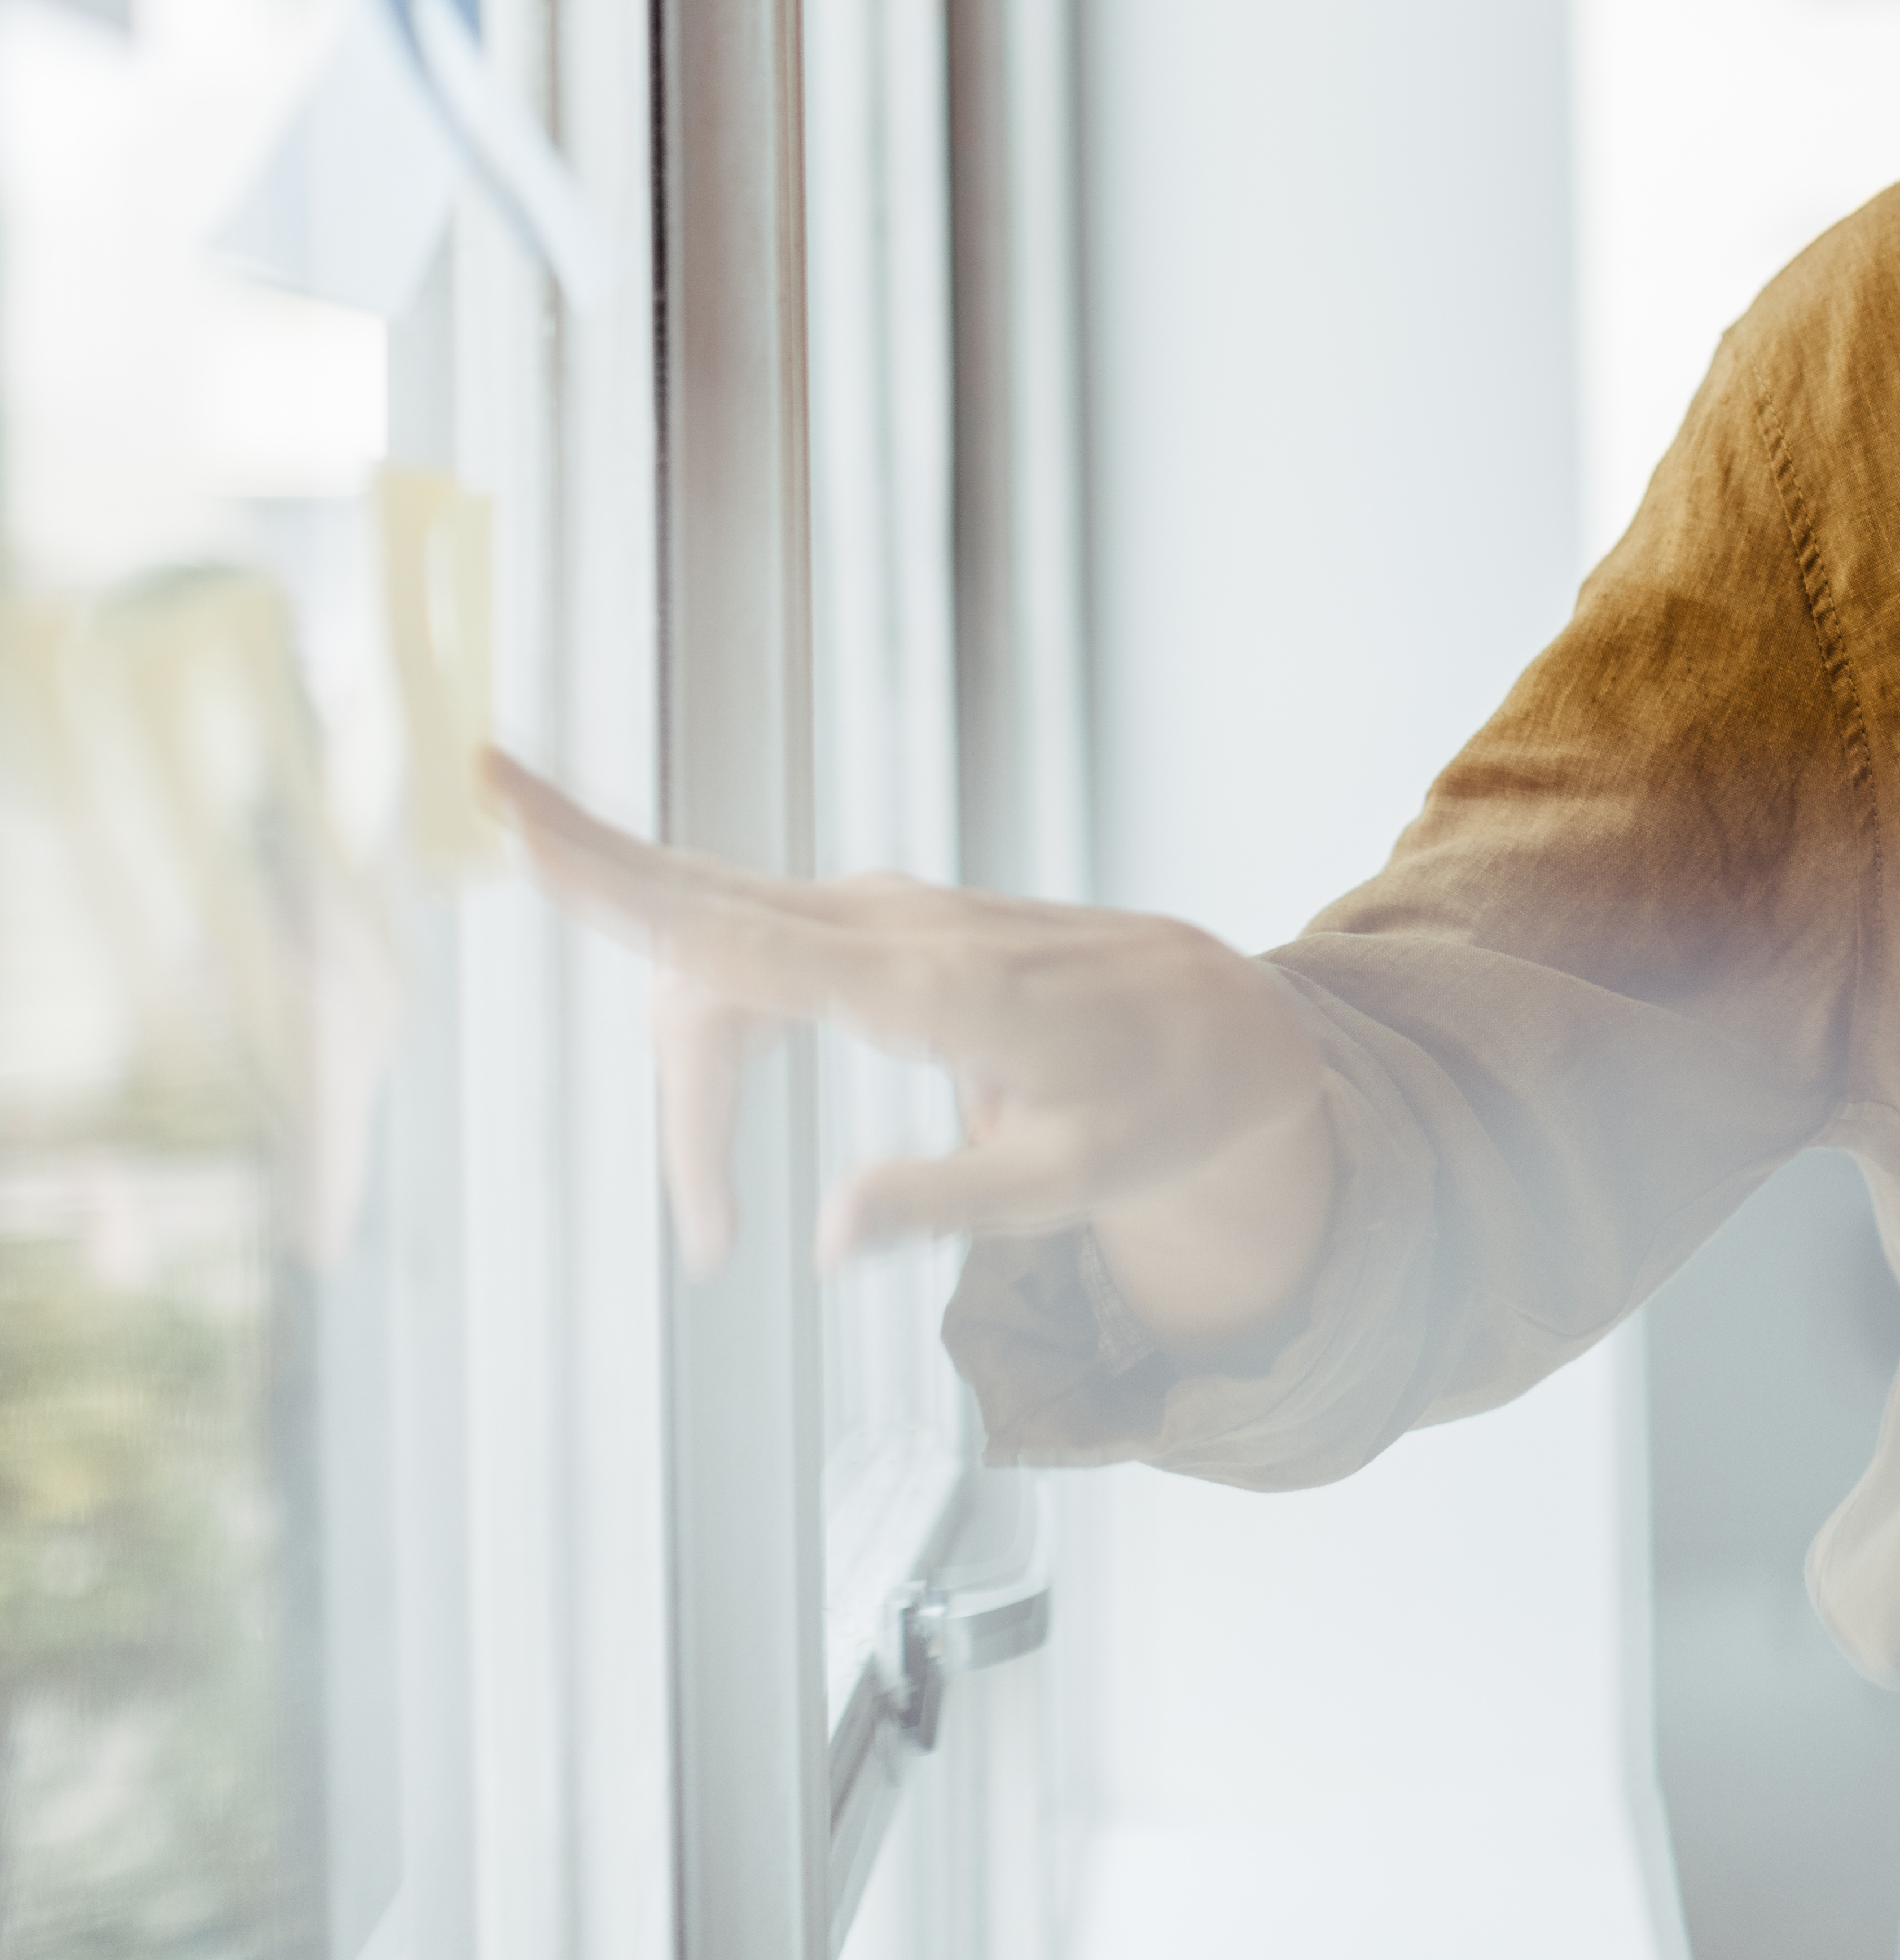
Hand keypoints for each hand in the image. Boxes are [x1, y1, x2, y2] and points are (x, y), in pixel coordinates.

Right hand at [488, 754, 1335, 1345]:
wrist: (1217, 1021)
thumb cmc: (1156, 1104)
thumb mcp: (1076, 1178)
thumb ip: (946, 1199)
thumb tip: (820, 1238)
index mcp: (935, 987)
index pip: (747, 939)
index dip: (624, 884)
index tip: (521, 822)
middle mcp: (897, 931)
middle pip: (702, 926)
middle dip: (593, 883)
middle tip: (579, 982)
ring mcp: (884, 918)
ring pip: (720, 949)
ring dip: (692, 1079)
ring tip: (718, 1221)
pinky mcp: (878, 930)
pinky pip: (754, 948)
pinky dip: (706, 1007)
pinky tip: (695, 1087)